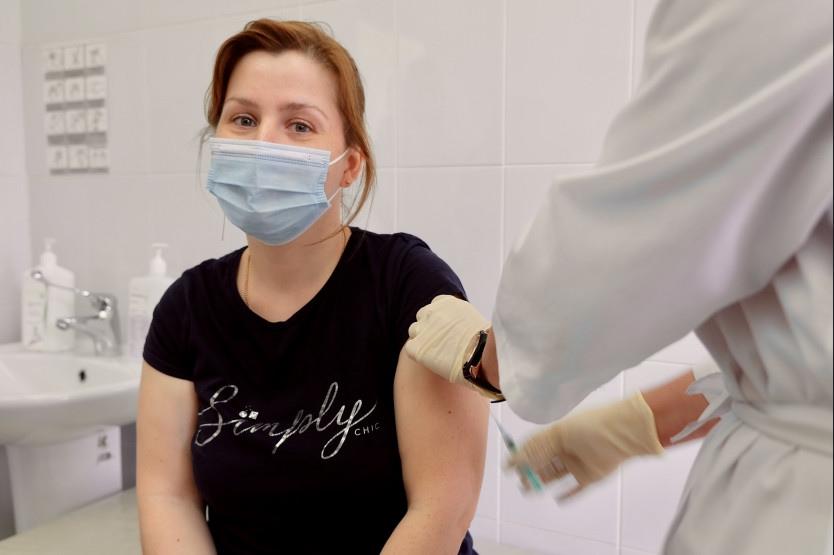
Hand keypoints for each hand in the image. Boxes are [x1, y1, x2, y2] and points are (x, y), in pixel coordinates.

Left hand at [405, 295, 488, 384]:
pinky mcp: (416, 347)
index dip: (439, 318)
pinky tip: (431, 360)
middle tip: (440, 341)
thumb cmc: (483, 342)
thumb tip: (457, 327)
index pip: (436, 305)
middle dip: (429, 327)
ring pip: (414, 331)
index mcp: (446, 302)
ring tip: (436, 352)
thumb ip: (459, 318)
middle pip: (423, 316)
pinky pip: (411, 348)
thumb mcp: (473, 318)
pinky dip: (418, 353)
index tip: (446, 328)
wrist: (480, 355)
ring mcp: (422, 328)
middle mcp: (432, 311)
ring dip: (422, 339)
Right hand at [506, 393, 663, 497]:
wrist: (623, 433)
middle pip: (543, 462)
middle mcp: (567, 448)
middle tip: (519, 480)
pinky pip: (576, 488)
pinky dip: (568, 495)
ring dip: (542, 482)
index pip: (534, 446)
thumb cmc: (590, 427)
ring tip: (529, 490)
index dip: (521, 455)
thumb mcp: (557, 434)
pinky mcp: (591, 477)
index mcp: (557, 434)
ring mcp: (578, 463)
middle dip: (529, 471)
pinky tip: (558, 499)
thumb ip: (536, 448)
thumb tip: (514, 459)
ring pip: (555, 475)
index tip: (508, 467)